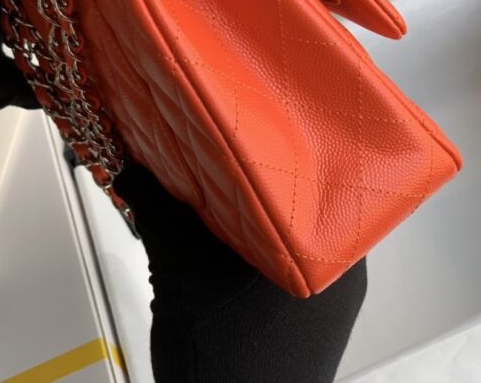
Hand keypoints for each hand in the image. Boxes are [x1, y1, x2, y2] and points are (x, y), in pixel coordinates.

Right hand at [113, 162, 366, 381]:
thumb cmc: (224, 367)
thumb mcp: (183, 274)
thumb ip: (159, 209)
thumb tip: (136, 165)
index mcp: (334, 258)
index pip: (321, 177)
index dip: (283, 145)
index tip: (254, 122)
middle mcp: (345, 277)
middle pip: (303, 203)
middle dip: (259, 178)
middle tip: (226, 150)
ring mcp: (329, 303)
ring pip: (291, 235)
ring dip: (254, 214)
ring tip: (219, 188)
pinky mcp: (309, 322)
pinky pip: (285, 264)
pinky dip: (255, 246)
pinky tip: (222, 241)